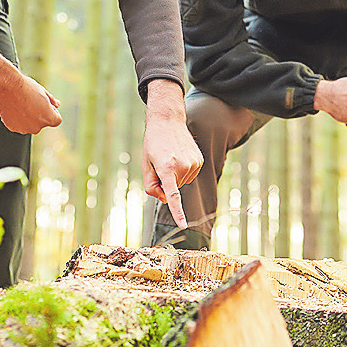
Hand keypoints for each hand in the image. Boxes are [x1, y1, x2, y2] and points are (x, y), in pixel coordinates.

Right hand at [0, 49, 61, 133]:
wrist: (8, 86)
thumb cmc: (27, 88)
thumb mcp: (44, 92)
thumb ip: (52, 101)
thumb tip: (57, 105)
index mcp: (48, 118)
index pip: (56, 120)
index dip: (53, 111)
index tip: (45, 103)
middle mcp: (37, 127)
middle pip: (42, 123)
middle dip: (40, 115)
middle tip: (32, 101)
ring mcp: (24, 129)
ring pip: (30, 124)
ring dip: (28, 118)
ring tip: (22, 103)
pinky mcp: (13, 128)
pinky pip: (18, 124)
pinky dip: (17, 118)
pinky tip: (14, 107)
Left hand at [142, 79, 202, 228]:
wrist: (168, 122)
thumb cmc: (153, 144)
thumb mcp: (146, 165)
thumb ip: (152, 187)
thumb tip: (166, 200)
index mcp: (166, 168)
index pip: (173, 195)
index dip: (178, 212)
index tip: (184, 225)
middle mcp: (182, 166)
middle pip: (174, 188)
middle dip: (166, 181)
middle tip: (161, 162)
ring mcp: (193, 163)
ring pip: (182, 182)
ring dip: (175, 175)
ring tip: (170, 156)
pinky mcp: (199, 161)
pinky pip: (190, 175)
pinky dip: (183, 170)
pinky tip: (179, 156)